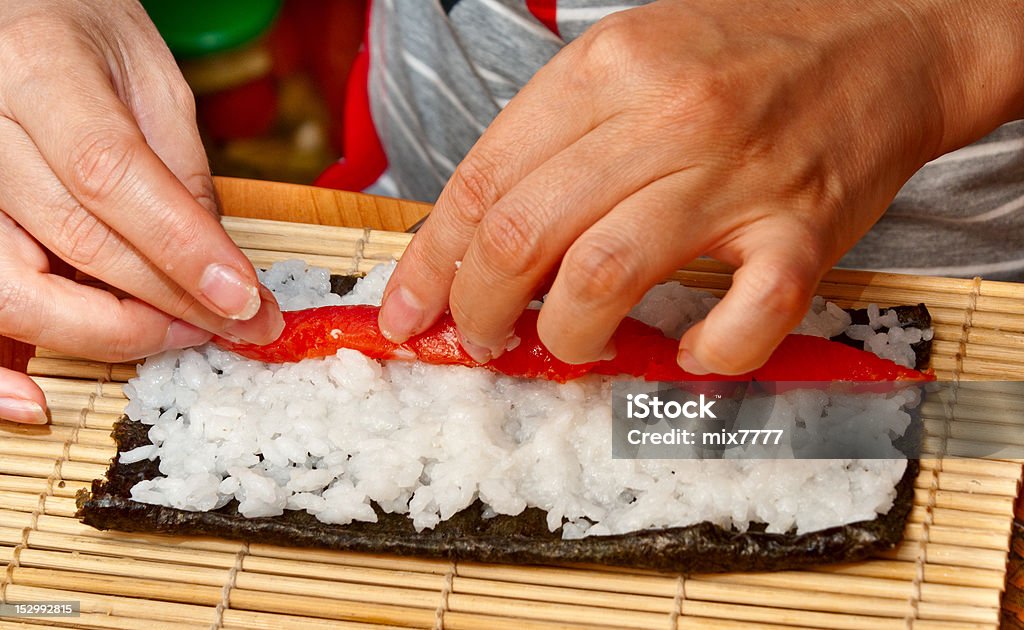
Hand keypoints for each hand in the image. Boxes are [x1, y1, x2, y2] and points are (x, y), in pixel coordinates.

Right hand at [0, 0, 282, 423]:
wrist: (11, 14)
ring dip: (107, 334)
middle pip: (73, 241)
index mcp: (35, 68)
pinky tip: (39, 403)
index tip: (243, 298)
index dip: (181, 248)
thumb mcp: (149, 75)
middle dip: (169, 301)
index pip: (110, 175)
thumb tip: (214, 268)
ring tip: (178, 334)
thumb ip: (178, 167)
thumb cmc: (79, 30)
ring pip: (14, 290)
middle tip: (236, 324)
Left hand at [380, 0, 1021, 372]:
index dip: (431, 261)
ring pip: (602, 279)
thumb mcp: (633, 60)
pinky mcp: (804, 231)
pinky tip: (689, 353)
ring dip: (565, 337)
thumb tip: (475, 238)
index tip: (409, 313)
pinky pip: (740, 321)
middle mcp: (667, 116)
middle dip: (477, 309)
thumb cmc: (747, 56)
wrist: (883, 40)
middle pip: (524, 234)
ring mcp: (738, 176)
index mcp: (609, 66)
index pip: (483, 179)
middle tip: (478, 337)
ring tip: (570, 344)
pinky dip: (703, 356)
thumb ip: (555, 138)